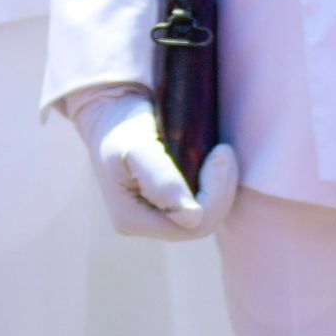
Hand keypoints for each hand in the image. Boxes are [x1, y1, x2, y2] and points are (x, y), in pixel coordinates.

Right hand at [78, 91, 239, 240]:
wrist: (111, 110)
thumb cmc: (122, 124)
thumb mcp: (138, 148)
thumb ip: (161, 181)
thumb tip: (191, 217)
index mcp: (131, 219)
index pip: (193, 223)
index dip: (216, 193)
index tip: (222, 151)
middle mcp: (143, 225)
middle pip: (201, 223)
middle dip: (220, 190)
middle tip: (224, 152)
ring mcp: (154, 217)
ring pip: (205, 216)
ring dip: (219, 187)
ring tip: (220, 155)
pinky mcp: (166, 207)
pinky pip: (201, 207)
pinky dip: (213, 186)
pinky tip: (211, 164)